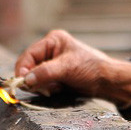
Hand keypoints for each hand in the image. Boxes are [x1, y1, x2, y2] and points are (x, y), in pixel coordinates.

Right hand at [14, 30, 130, 105]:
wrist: (108, 82)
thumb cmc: (92, 69)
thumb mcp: (67, 68)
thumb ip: (45, 72)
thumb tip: (26, 80)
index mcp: (53, 41)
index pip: (29, 54)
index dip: (23, 69)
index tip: (22, 83)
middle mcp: (50, 50)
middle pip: (29, 66)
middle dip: (35, 79)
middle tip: (44, 87)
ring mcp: (52, 64)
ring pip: (35, 77)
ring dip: (43, 85)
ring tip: (57, 87)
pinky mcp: (56, 75)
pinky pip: (43, 83)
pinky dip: (48, 89)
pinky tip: (59, 89)